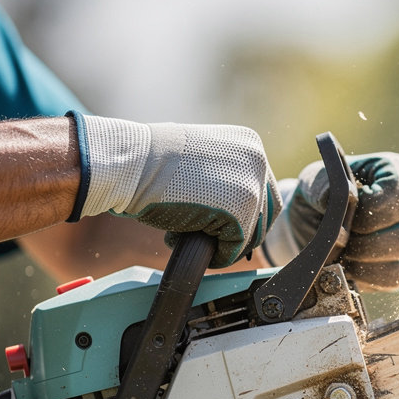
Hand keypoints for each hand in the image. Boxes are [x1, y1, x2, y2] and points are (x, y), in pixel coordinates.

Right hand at [71, 113, 281, 267]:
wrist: (134, 164)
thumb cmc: (155, 163)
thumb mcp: (202, 160)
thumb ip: (226, 177)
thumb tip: (238, 207)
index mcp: (250, 144)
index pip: (264, 191)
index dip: (248, 216)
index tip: (229, 229)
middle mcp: (257, 161)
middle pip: (263, 214)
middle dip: (238, 233)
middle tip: (212, 240)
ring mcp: (251, 185)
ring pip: (251, 232)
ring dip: (224, 243)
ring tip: (193, 236)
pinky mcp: (240, 210)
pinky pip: (235, 246)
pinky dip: (217, 254)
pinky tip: (190, 242)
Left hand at [263, 152, 398, 290]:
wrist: (316, 221)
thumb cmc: (321, 193)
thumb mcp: (315, 179)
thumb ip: (322, 184)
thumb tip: (332, 199)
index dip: (373, 212)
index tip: (347, 215)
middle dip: (367, 244)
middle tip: (341, 242)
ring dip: (366, 263)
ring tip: (343, 255)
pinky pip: (396, 280)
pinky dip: (367, 278)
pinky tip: (349, 267)